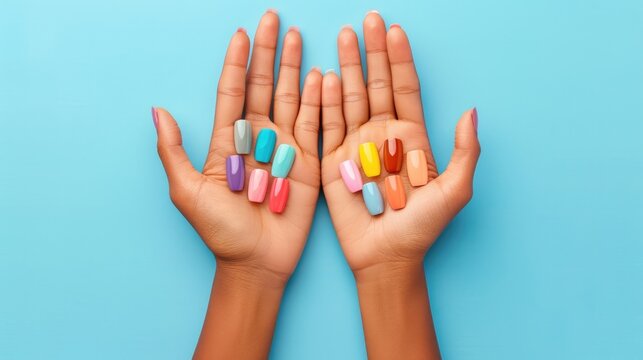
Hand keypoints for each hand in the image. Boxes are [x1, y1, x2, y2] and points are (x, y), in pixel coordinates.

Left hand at [154, 11, 320, 283]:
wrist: (256, 262)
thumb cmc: (220, 231)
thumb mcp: (188, 192)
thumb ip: (174, 151)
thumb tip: (158, 110)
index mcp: (228, 141)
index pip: (232, 91)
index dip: (237, 61)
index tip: (242, 32)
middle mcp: (257, 138)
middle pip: (262, 86)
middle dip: (268, 52)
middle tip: (275, 19)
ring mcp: (284, 148)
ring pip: (290, 98)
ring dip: (294, 68)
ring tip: (300, 36)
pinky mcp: (308, 162)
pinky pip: (314, 125)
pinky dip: (319, 100)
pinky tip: (322, 76)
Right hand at [321, 13, 479, 274]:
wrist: (386, 257)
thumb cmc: (421, 227)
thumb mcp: (454, 191)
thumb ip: (464, 152)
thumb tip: (471, 111)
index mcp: (411, 137)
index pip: (406, 88)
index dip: (400, 59)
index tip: (395, 30)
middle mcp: (382, 134)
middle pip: (377, 84)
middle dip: (372, 52)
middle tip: (366, 21)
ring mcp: (356, 145)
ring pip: (351, 98)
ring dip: (347, 67)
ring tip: (343, 36)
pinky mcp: (333, 160)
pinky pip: (327, 125)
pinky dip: (325, 101)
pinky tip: (323, 77)